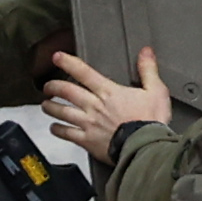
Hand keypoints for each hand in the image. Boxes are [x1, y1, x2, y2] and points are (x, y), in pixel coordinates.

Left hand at [42, 46, 176, 159]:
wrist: (146, 147)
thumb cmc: (150, 121)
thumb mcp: (155, 91)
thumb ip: (148, 70)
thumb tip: (146, 52)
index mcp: (108, 92)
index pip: (83, 72)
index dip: (67, 62)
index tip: (57, 57)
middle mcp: (94, 106)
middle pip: (65, 91)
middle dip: (52, 86)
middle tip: (47, 85)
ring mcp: (88, 124)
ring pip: (61, 112)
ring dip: (50, 107)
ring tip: (45, 104)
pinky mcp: (87, 141)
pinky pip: (67, 134)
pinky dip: (57, 130)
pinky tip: (54, 128)